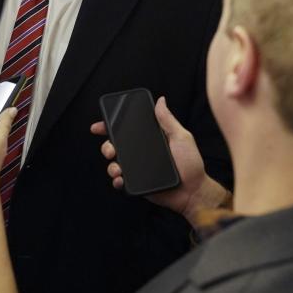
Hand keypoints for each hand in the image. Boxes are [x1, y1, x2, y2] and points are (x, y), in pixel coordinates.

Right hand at [90, 96, 230, 224]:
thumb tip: (161, 100)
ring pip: (114, 164)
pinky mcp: (137, 183)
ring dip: (111, 165)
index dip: (110, 126)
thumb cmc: (191, 164)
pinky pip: (121, 181)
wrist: (193, 191)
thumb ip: (168, 120)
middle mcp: (141, 153)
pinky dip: (117, 180)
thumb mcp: (181, 137)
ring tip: (118, 168)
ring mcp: (137, 169)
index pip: (126, 130)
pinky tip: (120, 179)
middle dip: (106, 146)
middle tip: (110, 149)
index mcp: (150, 139)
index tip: (100, 125)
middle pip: (115, 146)